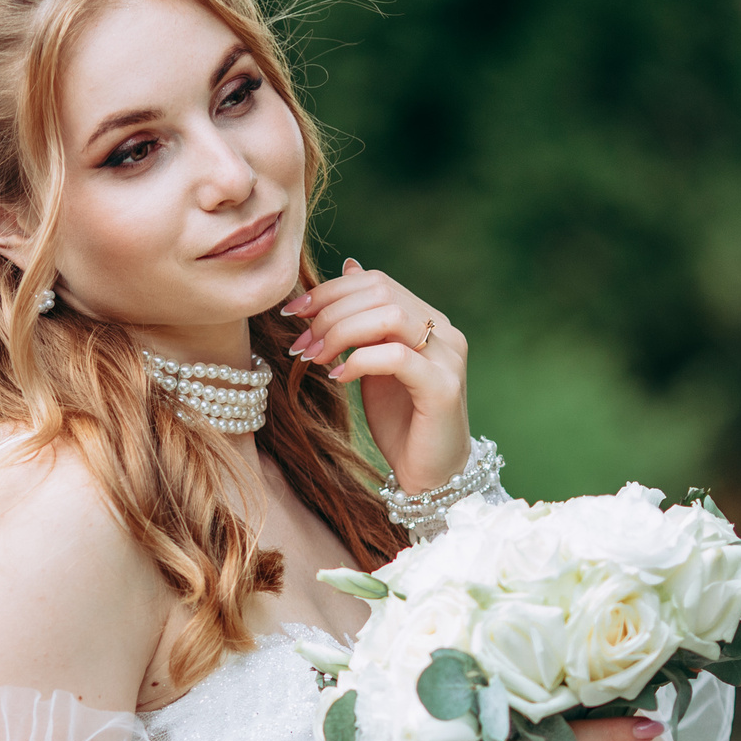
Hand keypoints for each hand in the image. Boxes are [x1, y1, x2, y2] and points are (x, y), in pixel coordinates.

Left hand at [281, 260, 468, 493]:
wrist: (431, 475)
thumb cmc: (400, 421)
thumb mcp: (373, 363)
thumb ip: (363, 321)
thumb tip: (348, 266)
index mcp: (429, 319)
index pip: (377, 281)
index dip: (330, 290)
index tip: (292, 313)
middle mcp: (444, 331)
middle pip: (380, 292)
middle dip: (329, 312)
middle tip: (301, 343)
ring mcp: (447, 358)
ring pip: (389, 316)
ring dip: (341, 332)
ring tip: (315, 358)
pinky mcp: (443, 388)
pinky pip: (396, 357)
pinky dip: (359, 361)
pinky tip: (337, 379)